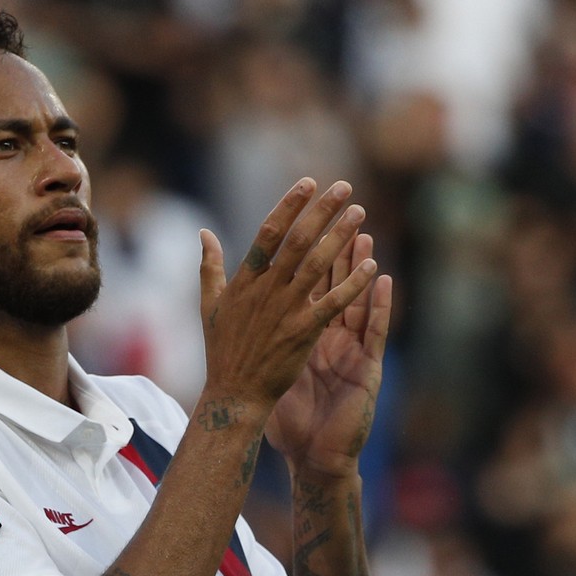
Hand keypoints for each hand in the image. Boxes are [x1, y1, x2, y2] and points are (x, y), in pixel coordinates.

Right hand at [197, 179, 378, 411]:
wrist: (235, 393)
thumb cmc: (222, 350)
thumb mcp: (209, 304)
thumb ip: (209, 266)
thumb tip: (203, 233)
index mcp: (245, 281)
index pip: (269, 233)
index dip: (289, 205)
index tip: (309, 182)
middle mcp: (266, 290)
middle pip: (298, 241)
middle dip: (322, 211)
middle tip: (344, 187)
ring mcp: (285, 311)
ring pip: (317, 265)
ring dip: (340, 237)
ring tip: (360, 213)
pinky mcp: (303, 332)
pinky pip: (333, 303)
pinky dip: (352, 284)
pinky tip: (372, 265)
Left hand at [266, 231, 393, 478]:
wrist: (315, 457)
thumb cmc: (294, 420)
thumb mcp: (272, 375)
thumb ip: (257, 341)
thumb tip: (235, 316)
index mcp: (305, 334)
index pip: (305, 285)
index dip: (304, 254)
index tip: (298, 220)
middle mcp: (331, 336)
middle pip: (333, 283)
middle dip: (335, 246)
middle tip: (337, 212)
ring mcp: (350, 349)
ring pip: (356, 299)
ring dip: (358, 265)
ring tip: (362, 232)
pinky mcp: (366, 367)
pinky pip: (374, 331)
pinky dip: (379, 304)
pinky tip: (382, 277)